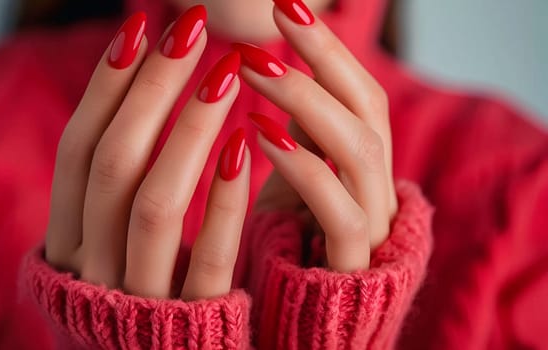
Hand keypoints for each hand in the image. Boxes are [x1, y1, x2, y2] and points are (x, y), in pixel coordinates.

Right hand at [44, 7, 249, 300]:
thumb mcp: (112, 237)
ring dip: (189, 131)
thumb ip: (116, 182)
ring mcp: (138, 297)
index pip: (79, 150)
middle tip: (190, 30)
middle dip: (150, 91)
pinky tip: (247, 145)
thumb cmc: (139, 289)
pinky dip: (224, 200)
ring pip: (154, 203)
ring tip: (229, 73)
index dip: (107, 87)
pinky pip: (207, 257)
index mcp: (68, 240)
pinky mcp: (191, 322)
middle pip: (113, 165)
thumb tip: (135, 91)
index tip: (140, 27)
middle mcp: (92, 267)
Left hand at [234, 0, 396, 272]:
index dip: (328, 50)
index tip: (286, 8)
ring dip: (304, 99)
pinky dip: (300, 164)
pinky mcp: (349, 264)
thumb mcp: (292, 177)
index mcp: (364, 168)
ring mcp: (371, 228)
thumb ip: (298, 129)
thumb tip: (273, 67)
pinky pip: (336, 208)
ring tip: (253, 65)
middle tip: (276, 17)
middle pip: (366, 111)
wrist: (300, 322)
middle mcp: (378, 191)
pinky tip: (257, 132)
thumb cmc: (287, 240)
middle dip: (321, 59)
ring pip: (358, 150)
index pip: (360, 95)